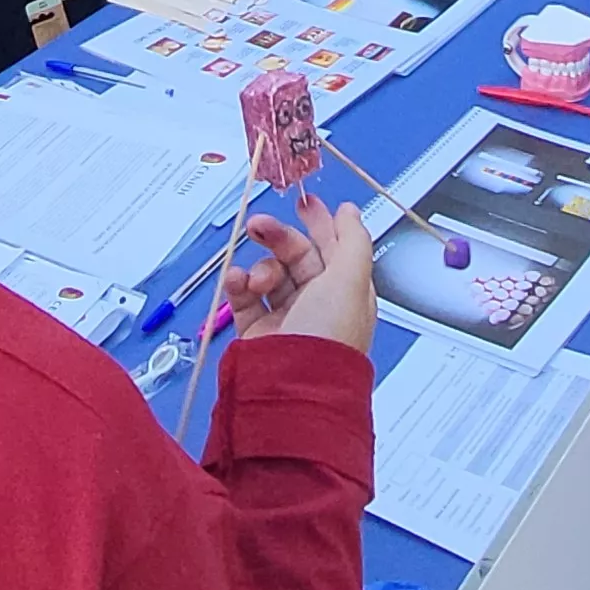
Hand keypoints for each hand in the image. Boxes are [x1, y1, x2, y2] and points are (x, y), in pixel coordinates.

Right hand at [221, 193, 376, 351]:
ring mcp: (287, 318)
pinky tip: (237, 281)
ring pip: (270, 275)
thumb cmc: (328, 336)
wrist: (291, 387)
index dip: (321, 223)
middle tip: (260, 225)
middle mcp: (319, 303)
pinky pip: (245, 298)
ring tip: (255, 277)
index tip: (303, 202)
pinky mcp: (258, 332)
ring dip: (259, 266)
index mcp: (347, 291)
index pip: (334, 248)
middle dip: (280, 237)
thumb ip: (352, 240)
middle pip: (298, 257)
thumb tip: (350, 212)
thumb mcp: (351, 279)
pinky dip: (239, 284)